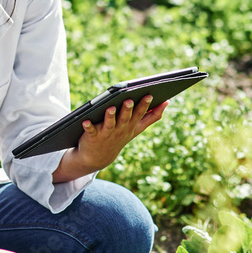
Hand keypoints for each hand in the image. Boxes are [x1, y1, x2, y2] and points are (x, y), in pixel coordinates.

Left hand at [53, 95, 167, 182]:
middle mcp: (120, 129)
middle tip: (129, 99)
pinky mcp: (92, 136)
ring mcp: (106, 133)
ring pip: (109, 123)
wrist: (99, 157)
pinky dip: (87, 126)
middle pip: (125, 118)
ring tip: (110, 107)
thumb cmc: (120, 136)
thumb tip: (167, 102)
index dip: (144, 105)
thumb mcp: (137, 128)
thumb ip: (152, 117)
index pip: (139, 114)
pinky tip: (85, 121)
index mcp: (131, 125)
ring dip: (110, 116)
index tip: (149, 95)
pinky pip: (90, 130)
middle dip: (128, 109)